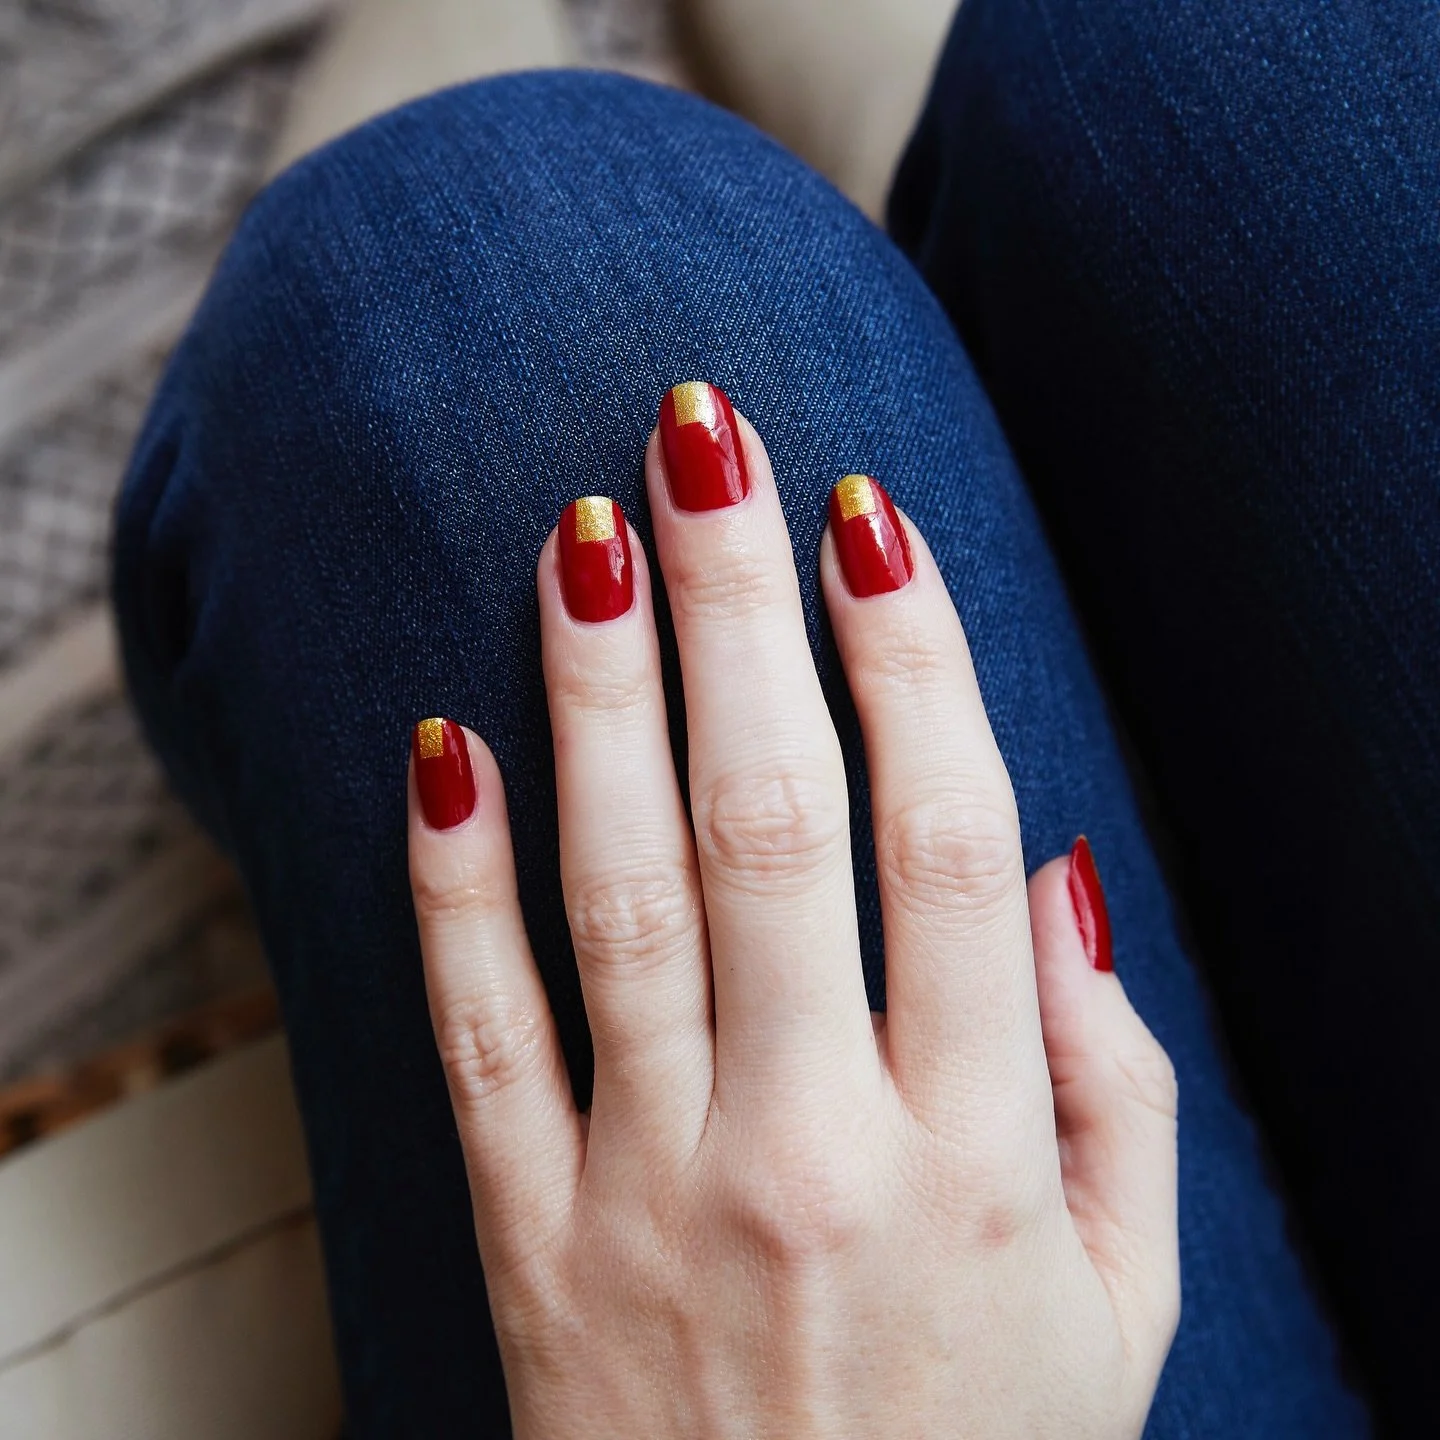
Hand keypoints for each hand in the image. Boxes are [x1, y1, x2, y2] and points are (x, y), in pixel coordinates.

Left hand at [406, 389, 1178, 1437]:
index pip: (943, 837)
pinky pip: (478, 1038)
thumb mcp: (1122, 1304)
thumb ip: (1111, 1085)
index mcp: (976, 1154)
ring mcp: (650, 1193)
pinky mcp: (530, 1244)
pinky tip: (442, 746)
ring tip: (580, 533)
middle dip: (736, 608)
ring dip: (598, 699)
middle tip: (702, 440)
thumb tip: (1045, 873)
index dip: (912, 654)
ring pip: (617, 897)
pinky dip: (449, 889)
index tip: (869, 521)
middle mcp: (809, 1150)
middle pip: (773, 821)